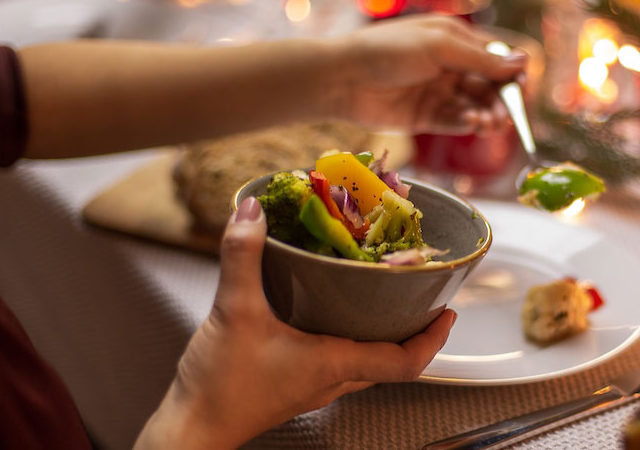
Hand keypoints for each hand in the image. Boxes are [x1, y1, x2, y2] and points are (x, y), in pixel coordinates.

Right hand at [135, 197, 455, 448]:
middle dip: (414, 331)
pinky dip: (349, 337)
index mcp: (334, 365)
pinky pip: (338, 361)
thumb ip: (243, 257)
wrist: (190, 429)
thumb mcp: (232, 311)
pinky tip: (330, 313)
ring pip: (365, 362)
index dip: (433, 338)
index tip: (449, 311)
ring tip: (385, 298)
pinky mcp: (295, 384)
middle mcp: (332, 380)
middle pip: (392, 360)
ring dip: (382, 334)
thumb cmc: (219, 387)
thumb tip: (251, 212)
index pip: (405, 361)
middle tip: (423, 297)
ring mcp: (314, 386)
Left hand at [335, 14, 526, 135]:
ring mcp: (437, 92)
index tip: (522, 90)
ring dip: (487, 116)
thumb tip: (523, 62)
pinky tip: (472, 124)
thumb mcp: (440, 47)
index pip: (495, 58)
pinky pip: (454, 122)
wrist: (343, 78)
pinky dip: (467, 124)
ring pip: (474, 106)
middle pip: (488, 86)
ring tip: (489, 124)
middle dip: (501, 101)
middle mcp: (449, 66)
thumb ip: (481, 58)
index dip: (512, 74)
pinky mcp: (424, 117)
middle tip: (506, 116)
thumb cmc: (388, 50)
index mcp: (454, 40)